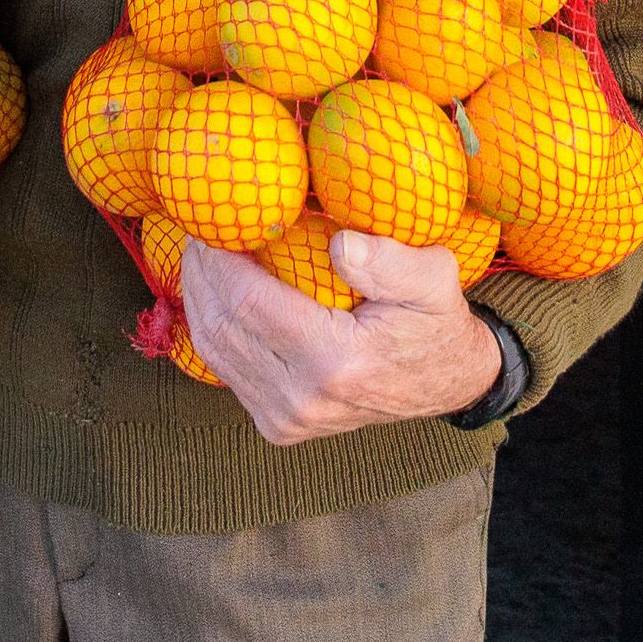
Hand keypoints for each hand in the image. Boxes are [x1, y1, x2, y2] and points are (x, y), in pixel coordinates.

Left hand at [177, 229, 504, 445]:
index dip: (219, 256)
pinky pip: (225, 369)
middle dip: (200, 270)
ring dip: (198, 295)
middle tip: (198, 224)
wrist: (444, 383)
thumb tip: (339, 242)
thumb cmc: (435, 322)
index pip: (249, 301)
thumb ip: (390, 261)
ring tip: (200, 250)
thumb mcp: (434, 278)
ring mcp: (286, 419)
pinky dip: (211, 324)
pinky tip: (214, 288)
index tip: (214, 215)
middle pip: (221, 324)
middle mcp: (302, 399)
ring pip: (213, 350)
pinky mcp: (277, 425)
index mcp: (336, 362)